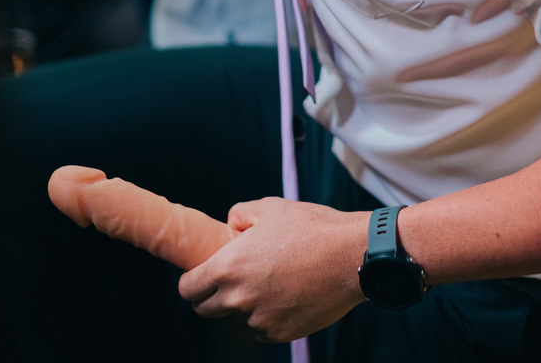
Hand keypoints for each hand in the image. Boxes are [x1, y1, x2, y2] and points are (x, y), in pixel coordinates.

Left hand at [178, 198, 369, 342]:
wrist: (352, 256)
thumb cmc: (312, 229)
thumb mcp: (269, 208)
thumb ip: (238, 216)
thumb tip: (230, 228)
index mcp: (227, 268)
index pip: (187, 289)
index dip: (192, 281)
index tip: (202, 276)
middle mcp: (238, 299)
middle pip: (205, 310)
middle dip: (213, 296)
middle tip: (235, 279)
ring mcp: (259, 320)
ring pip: (236, 320)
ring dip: (245, 306)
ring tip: (271, 283)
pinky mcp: (280, 334)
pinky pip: (262, 329)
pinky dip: (268, 317)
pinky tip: (287, 295)